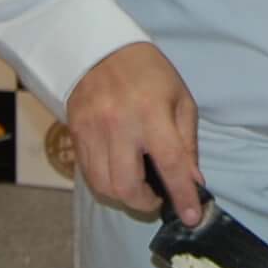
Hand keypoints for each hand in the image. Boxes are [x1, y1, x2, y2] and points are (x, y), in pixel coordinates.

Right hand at [66, 41, 202, 225]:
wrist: (100, 49)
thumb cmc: (148, 73)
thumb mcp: (179, 99)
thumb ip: (186, 143)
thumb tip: (193, 182)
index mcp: (152, 113)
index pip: (171, 164)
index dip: (183, 196)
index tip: (191, 218)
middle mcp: (119, 125)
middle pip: (127, 186)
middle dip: (145, 203)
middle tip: (157, 197)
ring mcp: (92, 131)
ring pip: (104, 186)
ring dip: (124, 197)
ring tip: (138, 186)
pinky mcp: (75, 134)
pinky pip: (89, 174)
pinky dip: (106, 183)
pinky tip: (118, 173)